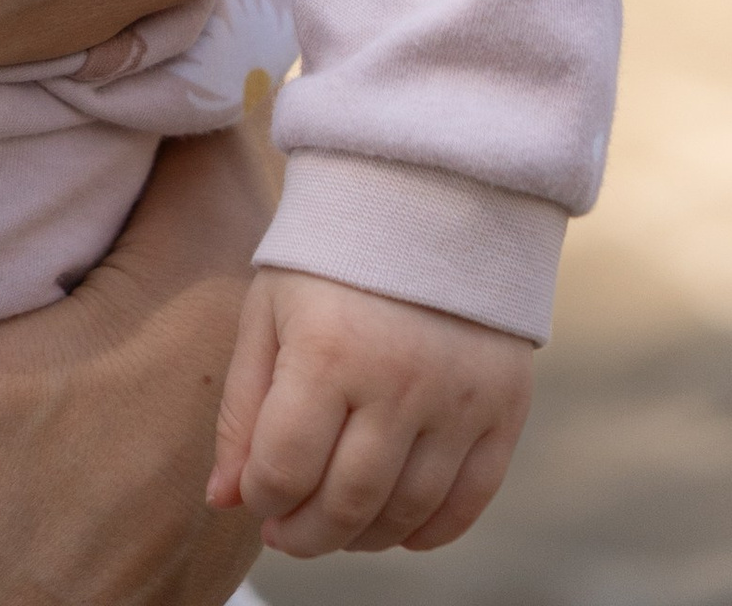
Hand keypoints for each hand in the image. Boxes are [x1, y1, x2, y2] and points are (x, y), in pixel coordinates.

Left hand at [209, 269, 531, 555]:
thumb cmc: (332, 255)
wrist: (430, 193)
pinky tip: (396, 526)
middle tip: (286, 532)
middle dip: (304, 534)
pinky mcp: (505, 408)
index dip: (261, 498)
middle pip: (346, 503)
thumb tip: (225, 498)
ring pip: (406, 513)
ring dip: (361, 537)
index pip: (285, 468)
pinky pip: (469, 501)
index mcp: (327, 351)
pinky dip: (429, 531)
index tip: (254, 497)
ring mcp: (458, 400)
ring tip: (334, 525)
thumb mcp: (269, 310)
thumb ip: (243, 407)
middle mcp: (398, 382)